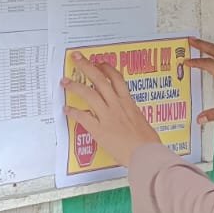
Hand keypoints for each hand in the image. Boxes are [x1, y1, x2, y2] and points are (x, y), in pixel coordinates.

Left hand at [61, 52, 162, 167]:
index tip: (99, 62)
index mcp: (128, 103)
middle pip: (100, 80)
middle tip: (76, 57)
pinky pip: (83, 118)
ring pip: (89, 94)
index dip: (106, 68)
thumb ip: (131, 115)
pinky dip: (73, 112)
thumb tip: (127, 116)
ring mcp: (108, 117)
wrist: (146, 154)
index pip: (116, 79)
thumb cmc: (148, 142)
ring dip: (75, 86)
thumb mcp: (141, 122)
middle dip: (87, 66)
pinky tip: (66, 109)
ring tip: (65, 81)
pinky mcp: (100, 130)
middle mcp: (117, 106)